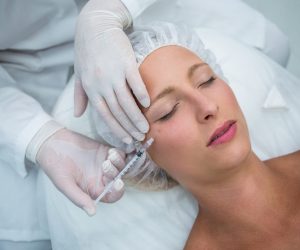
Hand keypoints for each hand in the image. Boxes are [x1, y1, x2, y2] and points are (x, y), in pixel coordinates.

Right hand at [37, 128, 125, 215]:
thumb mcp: (64, 184)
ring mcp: (104, 164)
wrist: (51, 144)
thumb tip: (92, 213)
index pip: (111, 195)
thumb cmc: (55, 166)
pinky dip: (119, 153)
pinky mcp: (104, 151)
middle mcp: (101, 178)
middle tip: (105, 165)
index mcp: (93, 189)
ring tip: (110, 156)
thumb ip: (79, 198)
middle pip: (118, 179)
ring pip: (120, 166)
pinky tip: (111, 151)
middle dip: (116, 173)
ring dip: (119, 162)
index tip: (117, 183)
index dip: (117, 192)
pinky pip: (119, 154)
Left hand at [74, 0, 149, 146]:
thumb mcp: (79, 74)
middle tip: (140, 138)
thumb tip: (76, 114)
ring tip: (146, 128)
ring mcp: (114, 74)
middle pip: (117, 112)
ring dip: (137, 117)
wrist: (94, 26)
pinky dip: (141, 94)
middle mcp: (101, 85)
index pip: (105, 115)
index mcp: (91, 89)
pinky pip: (135, 82)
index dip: (116, 130)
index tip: (127, 140)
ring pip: (126, 102)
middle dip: (129, 128)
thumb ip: (79, 96)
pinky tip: (148, 105)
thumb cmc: (86, 51)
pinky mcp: (126, 63)